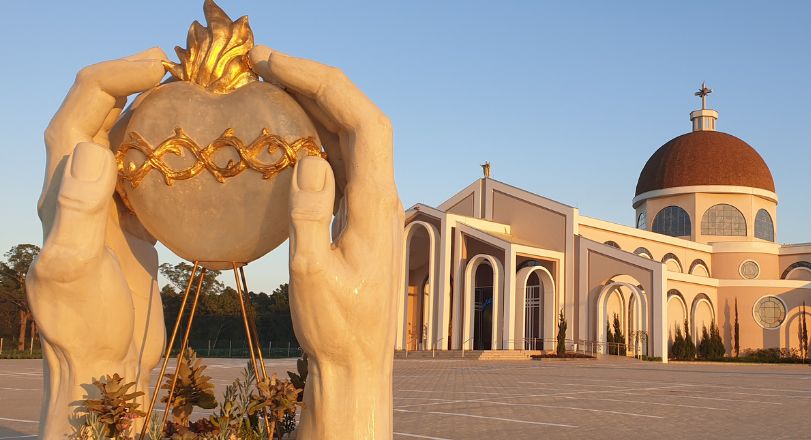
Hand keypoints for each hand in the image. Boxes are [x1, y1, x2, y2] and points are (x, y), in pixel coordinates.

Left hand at [27, 48, 167, 437]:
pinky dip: (173, 153)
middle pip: (99, 117)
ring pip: (126, 142)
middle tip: (178, 70)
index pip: (78, 115)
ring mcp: (108, 207)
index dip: (111, 81)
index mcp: (61, 191)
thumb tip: (96, 149)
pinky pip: (151, 174)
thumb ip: (79, 210)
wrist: (105, 362)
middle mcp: (80, 190)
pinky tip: (203, 154)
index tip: (154, 66)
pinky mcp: (134, 225)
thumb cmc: (86, 324)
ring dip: (153, 113)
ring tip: (193, 98)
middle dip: (132, 84)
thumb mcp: (75, 270)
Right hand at [250, 46, 402, 438]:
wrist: (356, 361)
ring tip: (266, 81)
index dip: (326, 83)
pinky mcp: (359, 213)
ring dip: (315, 102)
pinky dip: (314, 131)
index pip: (365, 123)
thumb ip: (309, 217)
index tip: (276, 63)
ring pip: (351, 135)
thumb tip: (309, 158)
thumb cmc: (335, 327)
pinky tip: (283, 127)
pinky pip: (341, 158)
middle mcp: (381, 195)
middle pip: (359, 118)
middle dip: (316, 81)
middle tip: (261, 61)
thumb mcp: (313, 277)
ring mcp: (373, 202)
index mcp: (376, 205)